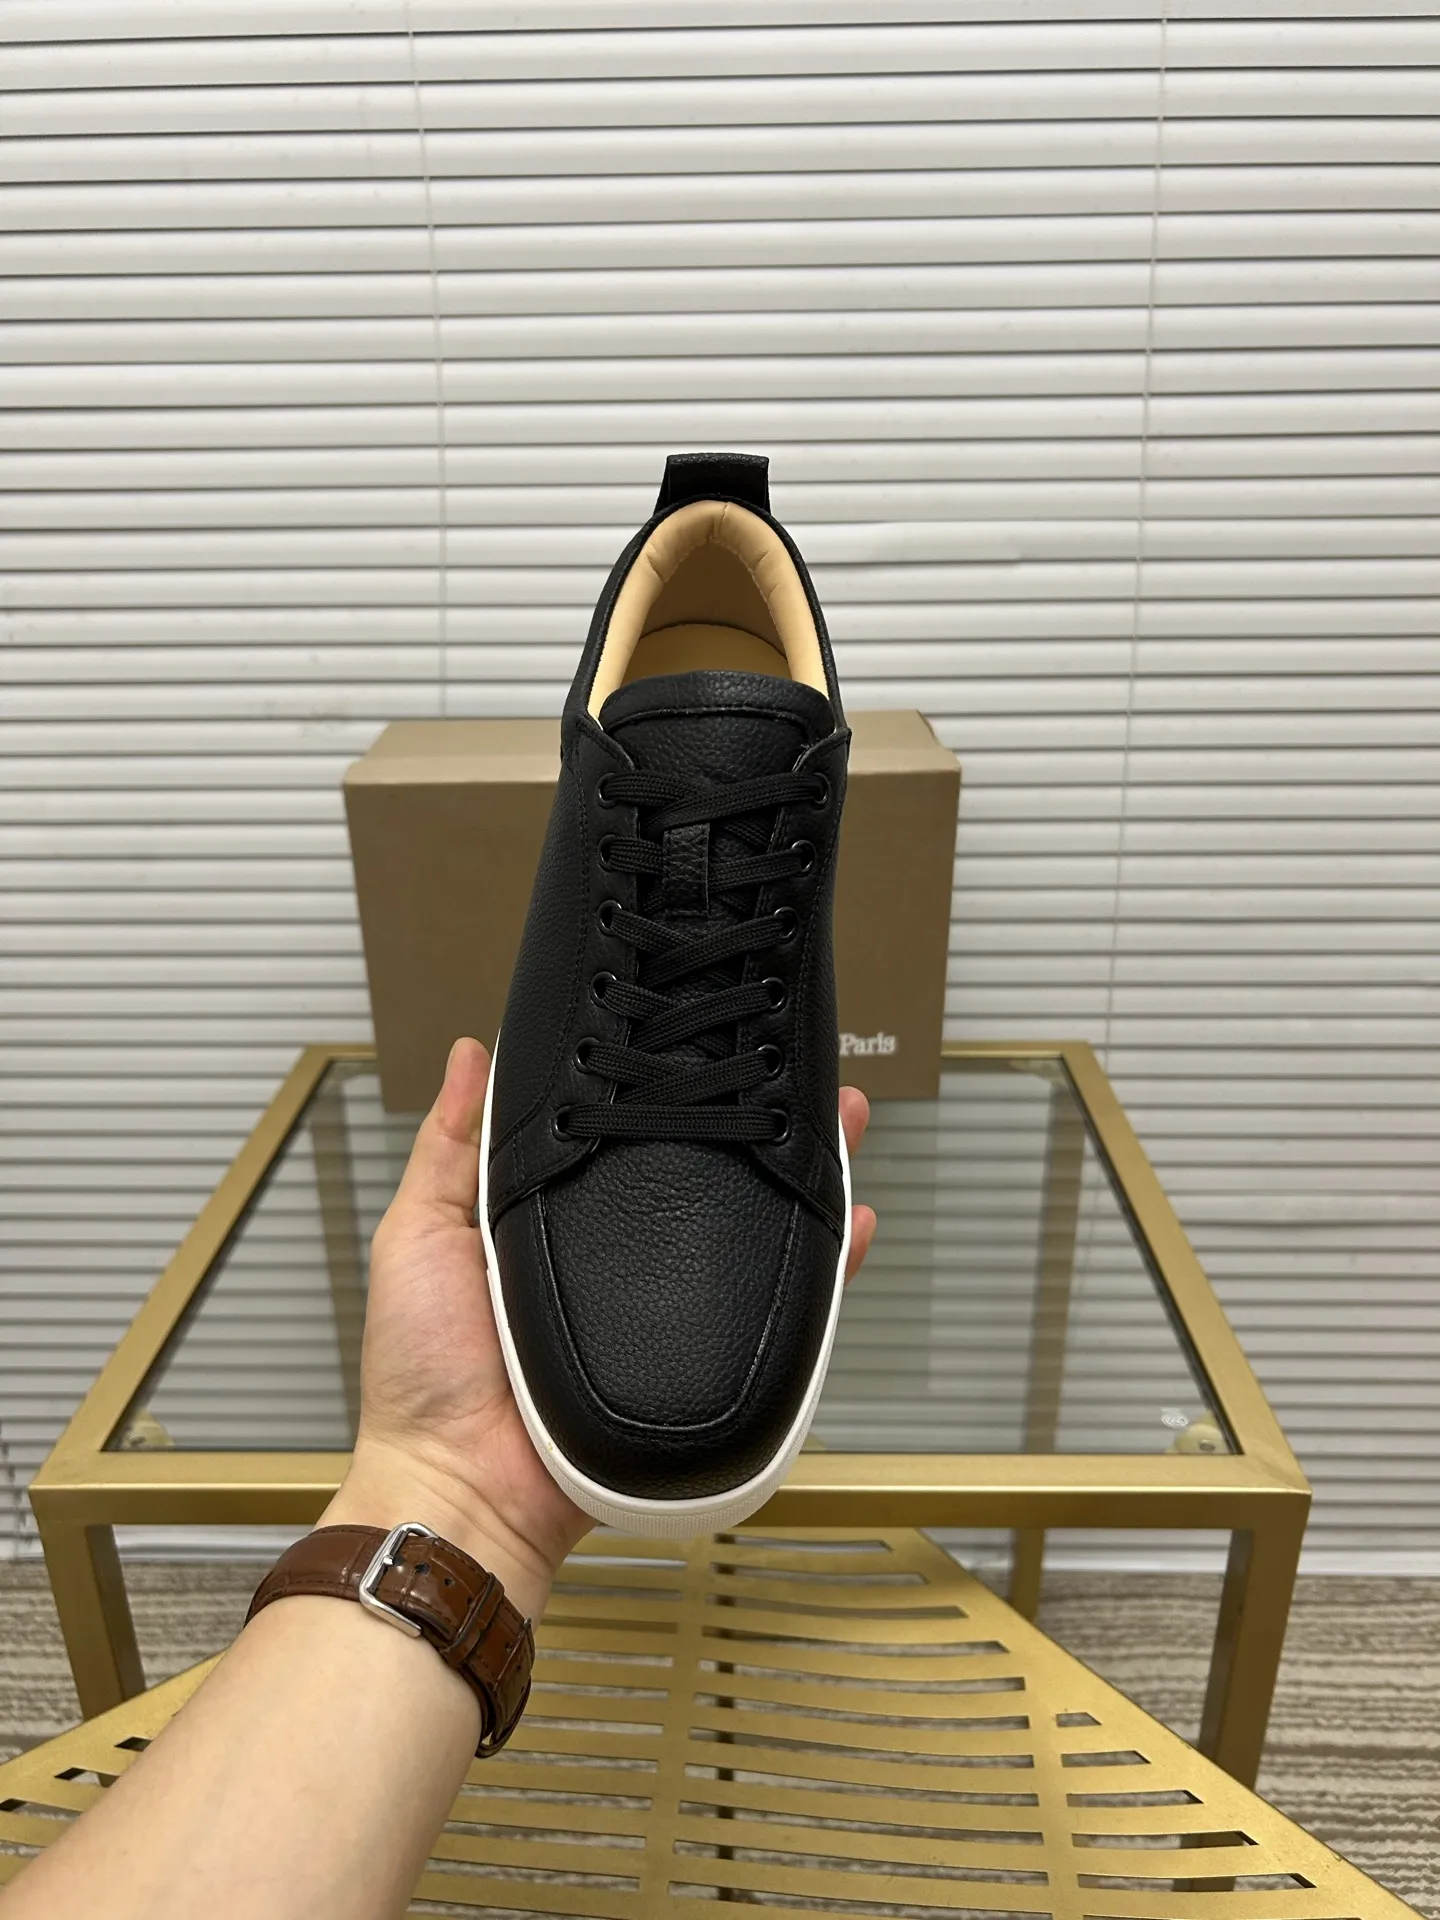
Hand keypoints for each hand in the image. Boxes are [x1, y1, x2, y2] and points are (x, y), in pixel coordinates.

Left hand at [326, 1037, 877, 1618]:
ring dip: (802, 1178)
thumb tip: (469, 1055)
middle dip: (754, 1118)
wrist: (463, 1485)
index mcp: (555, 1217)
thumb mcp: (420, 1233)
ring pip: (752, 1231)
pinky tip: (846, 1228)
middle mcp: (621, 1257)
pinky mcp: (702, 1358)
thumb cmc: (423, 1372)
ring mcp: (668, 1307)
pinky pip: (778, 1315)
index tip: (695, 1036)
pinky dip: (824, 1274)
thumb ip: (448, 1148)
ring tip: (836, 1125)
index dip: (664, 1088)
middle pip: (704, 1174)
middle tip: (794, 1070)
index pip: (625, 1135)